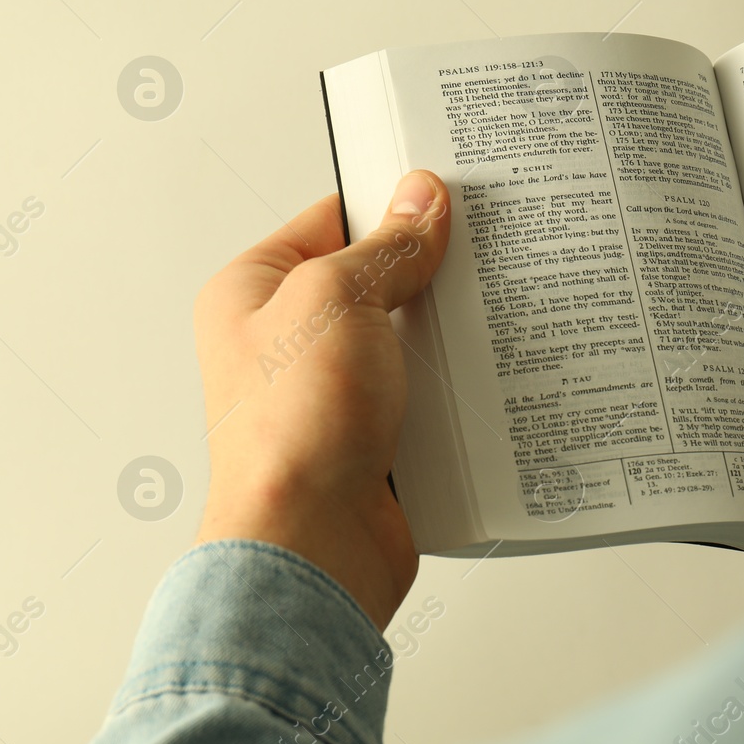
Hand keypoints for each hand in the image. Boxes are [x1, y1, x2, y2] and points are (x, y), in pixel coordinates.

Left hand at [192, 171, 450, 628]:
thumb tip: (420, 200)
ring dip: (446, 339)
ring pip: (408, 342)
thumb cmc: (291, 433)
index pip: (333, 221)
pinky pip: (425, 397)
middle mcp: (286, 343)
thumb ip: (385, 247)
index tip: (447, 196)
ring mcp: (332, 395)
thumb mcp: (336, 300)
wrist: (312, 546)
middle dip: (429, 276)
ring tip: (488, 319)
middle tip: (480, 256)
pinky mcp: (372, 440)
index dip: (392, 207)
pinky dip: (455, 392)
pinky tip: (484, 380)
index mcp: (254, 293)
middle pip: (378, 282)